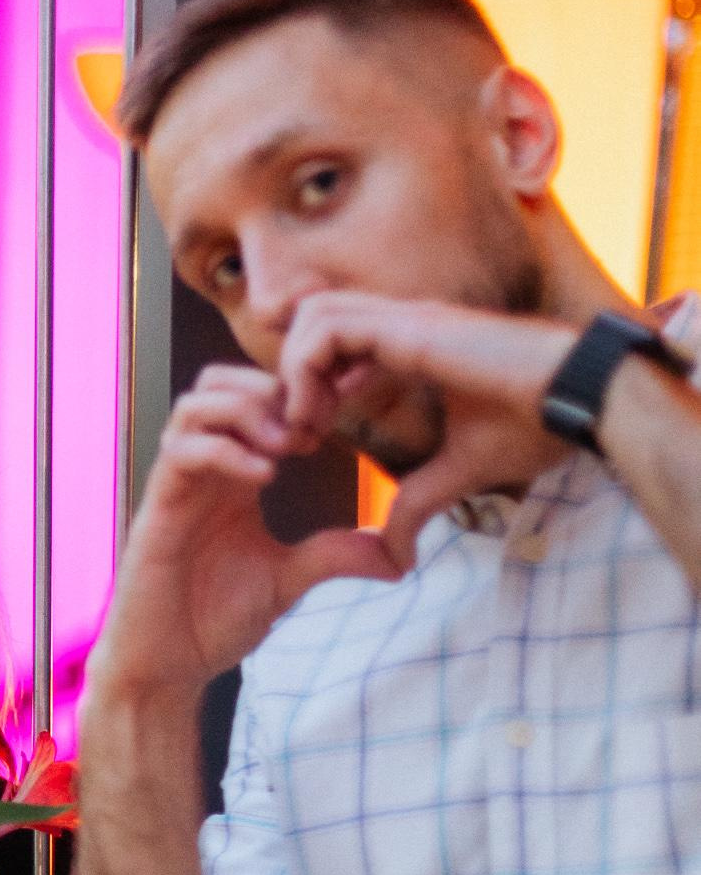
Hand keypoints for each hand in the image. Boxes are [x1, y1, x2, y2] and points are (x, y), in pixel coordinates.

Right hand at [89, 364, 400, 708]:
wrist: (167, 668)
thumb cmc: (213, 622)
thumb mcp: (288, 580)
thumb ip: (333, 556)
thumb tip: (397, 557)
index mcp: (229, 477)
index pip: (248, 399)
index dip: (293, 395)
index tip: (336, 424)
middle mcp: (199, 472)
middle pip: (216, 383)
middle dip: (267, 389)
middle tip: (311, 429)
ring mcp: (175, 487)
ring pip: (194, 406)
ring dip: (245, 412)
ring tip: (288, 447)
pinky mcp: (157, 510)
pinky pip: (180, 454)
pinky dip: (224, 451)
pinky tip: (265, 476)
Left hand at [277, 293, 573, 567]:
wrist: (582, 398)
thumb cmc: (537, 424)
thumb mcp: (459, 473)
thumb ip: (419, 505)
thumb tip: (397, 559)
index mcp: (415, 345)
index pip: (338, 342)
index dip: (313, 387)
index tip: (314, 439)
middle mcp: (404, 323)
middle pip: (315, 320)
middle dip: (293, 375)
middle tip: (300, 433)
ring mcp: (405, 318)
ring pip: (314, 316)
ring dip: (294, 372)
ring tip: (306, 427)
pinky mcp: (409, 325)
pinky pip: (328, 330)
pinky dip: (306, 369)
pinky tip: (319, 417)